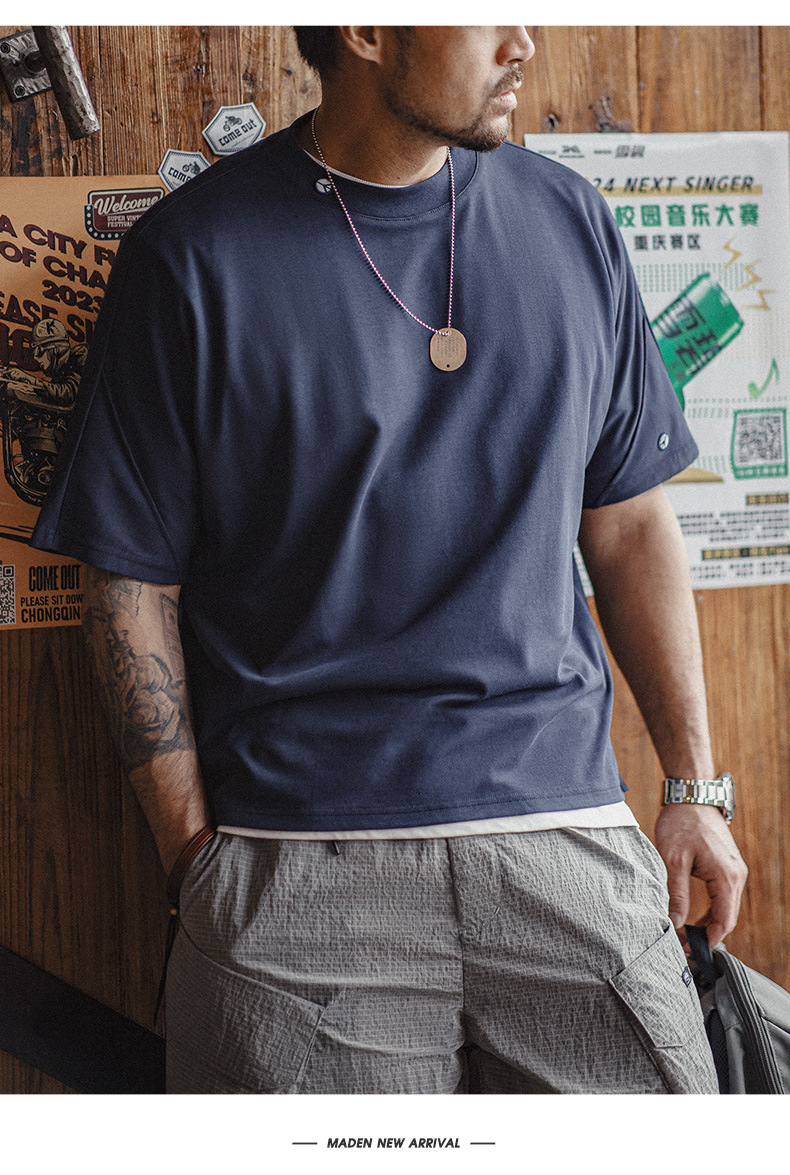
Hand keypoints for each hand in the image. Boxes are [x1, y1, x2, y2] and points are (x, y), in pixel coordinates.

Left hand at [654, 803, 747, 947]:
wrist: (692, 796)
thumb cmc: (682, 823)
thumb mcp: (673, 861)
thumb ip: (677, 895)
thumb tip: (675, 923)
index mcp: (726, 877)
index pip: (724, 921)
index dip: (708, 940)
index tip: (689, 949)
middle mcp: (736, 876)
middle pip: (727, 917)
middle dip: (707, 933)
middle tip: (683, 942)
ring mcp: (734, 870)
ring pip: (726, 907)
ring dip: (709, 921)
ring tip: (686, 931)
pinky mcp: (728, 865)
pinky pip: (724, 895)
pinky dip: (712, 908)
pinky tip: (695, 914)